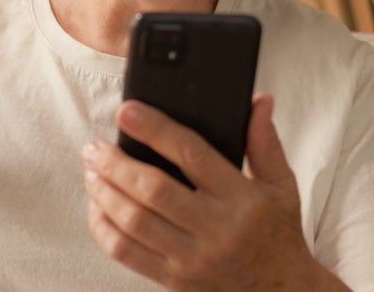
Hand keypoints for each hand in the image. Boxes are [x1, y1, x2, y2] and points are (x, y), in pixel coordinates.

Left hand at [82, 94, 346, 290]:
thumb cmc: (278, 234)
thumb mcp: (282, 185)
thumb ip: (264, 142)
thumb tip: (258, 101)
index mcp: (241, 199)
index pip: (192, 155)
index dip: (155, 129)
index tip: (127, 112)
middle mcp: (216, 228)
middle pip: (153, 190)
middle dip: (115, 164)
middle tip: (95, 147)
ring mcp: (192, 257)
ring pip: (135, 221)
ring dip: (104, 192)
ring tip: (91, 171)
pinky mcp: (174, 279)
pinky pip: (127, 253)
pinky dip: (104, 228)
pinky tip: (97, 208)